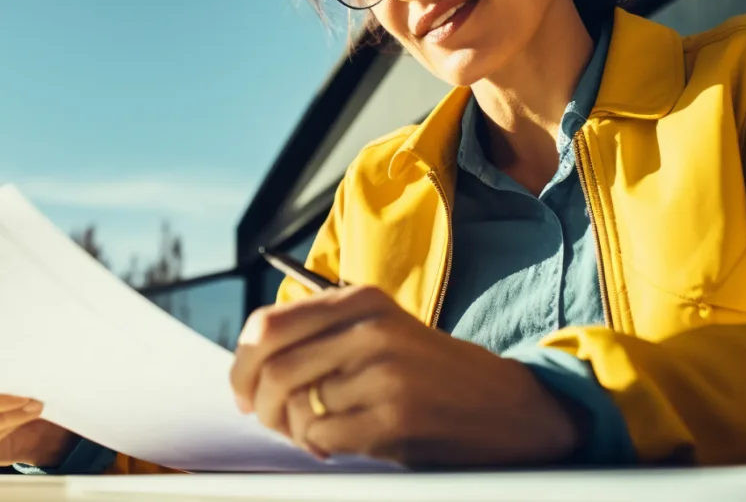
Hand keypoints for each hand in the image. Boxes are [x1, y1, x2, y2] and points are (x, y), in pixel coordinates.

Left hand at [230, 286, 580, 467]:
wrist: (502, 405)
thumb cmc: (430, 370)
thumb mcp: (380, 329)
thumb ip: (322, 332)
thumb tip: (249, 358)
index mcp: (361, 300)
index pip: (269, 324)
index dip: (242, 362)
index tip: (242, 388)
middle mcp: (371, 329)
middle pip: (274, 367)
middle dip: (257, 402)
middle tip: (263, 418)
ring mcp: (384, 373)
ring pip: (296, 404)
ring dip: (291, 428)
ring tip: (311, 431)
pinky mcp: (393, 417)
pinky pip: (322, 434)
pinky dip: (317, 445)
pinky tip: (336, 444)